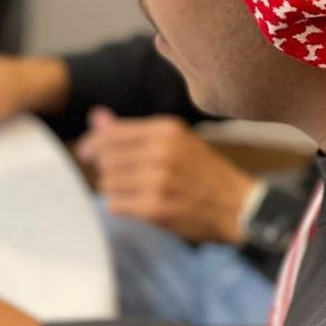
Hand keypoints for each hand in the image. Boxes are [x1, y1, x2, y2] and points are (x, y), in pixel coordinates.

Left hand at [77, 109, 258, 244]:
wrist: (238, 206)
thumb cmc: (202, 172)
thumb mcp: (174, 141)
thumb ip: (131, 131)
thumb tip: (96, 117)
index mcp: (166, 130)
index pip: (111, 133)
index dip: (92, 144)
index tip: (86, 153)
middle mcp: (162, 151)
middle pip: (105, 159)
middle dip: (107, 169)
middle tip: (123, 177)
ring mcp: (159, 180)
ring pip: (107, 183)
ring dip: (115, 190)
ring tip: (136, 191)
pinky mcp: (156, 208)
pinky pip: (116, 204)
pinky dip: (122, 206)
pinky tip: (139, 205)